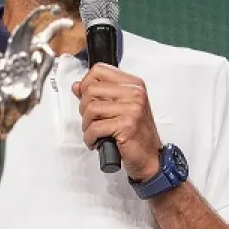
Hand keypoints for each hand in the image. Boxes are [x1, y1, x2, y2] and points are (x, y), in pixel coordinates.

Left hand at [72, 63, 162, 181]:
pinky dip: (90, 137)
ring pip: (91, 109)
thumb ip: (99, 94)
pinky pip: (95, 127)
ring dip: (87, 125)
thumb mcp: (120, 108)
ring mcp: (132, 109)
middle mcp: (135, 93)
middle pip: (91, 89)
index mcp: (133, 84)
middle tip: (91, 120)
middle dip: (84, 108)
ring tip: (94, 133)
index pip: (99, 70)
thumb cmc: (136, 134)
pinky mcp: (126, 125)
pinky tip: (96, 142)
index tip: (86, 97)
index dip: (86, 84)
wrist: (150, 158)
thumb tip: (77, 86)